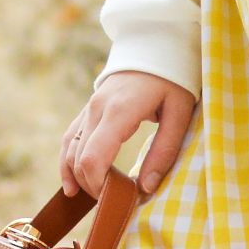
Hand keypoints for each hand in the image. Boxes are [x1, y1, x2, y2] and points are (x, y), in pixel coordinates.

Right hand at [62, 70, 197, 197]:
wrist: (156, 46)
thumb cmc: (173, 80)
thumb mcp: (180, 114)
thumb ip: (164, 152)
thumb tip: (145, 188)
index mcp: (119, 112)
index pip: (92, 158)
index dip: (98, 186)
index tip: (116, 200)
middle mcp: (97, 109)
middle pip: (79, 159)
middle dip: (93, 186)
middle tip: (117, 202)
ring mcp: (89, 107)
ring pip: (69, 149)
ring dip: (78, 177)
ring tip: (95, 199)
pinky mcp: (88, 108)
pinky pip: (70, 138)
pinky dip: (68, 162)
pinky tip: (72, 183)